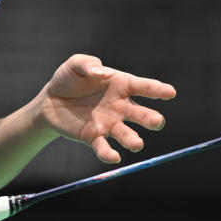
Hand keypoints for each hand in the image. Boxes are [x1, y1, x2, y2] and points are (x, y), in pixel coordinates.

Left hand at [37, 54, 175, 163]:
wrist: (50, 101)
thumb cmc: (68, 79)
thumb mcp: (75, 64)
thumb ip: (88, 64)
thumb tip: (101, 73)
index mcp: (121, 85)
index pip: (144, 87)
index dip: (158, 90)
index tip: (171, 93)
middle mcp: (120, 106)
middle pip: (141, 114)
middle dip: (151, 119)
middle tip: (157, 122)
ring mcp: (109, 123)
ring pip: (127, 134)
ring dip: (133, 140)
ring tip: (137, 144)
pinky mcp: (94, 137)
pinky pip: (104, 147)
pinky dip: (109, 153)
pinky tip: (113, 157)